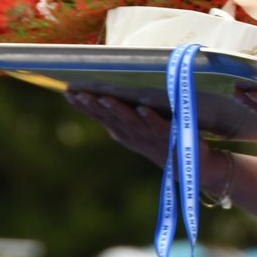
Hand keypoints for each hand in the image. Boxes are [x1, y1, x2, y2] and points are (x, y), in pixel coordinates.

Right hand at [64, 93, 198, 167]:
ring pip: (132, 121)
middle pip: (111, 118)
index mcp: (125, 132)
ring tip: (105, 98)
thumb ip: (120, 120)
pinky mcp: (172, 136)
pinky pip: (160, 126)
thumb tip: (101, 104)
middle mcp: (134, 134)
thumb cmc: (161, 144)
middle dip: (93, 105)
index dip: (84, 105)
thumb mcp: (136, 132)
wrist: (190, 164)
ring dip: (118, 109)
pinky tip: (143, 108)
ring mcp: (152, 136)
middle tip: (76, 93)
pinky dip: (151, 118)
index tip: (67, 92)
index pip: (100, 116)